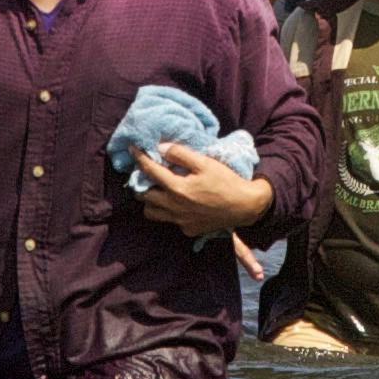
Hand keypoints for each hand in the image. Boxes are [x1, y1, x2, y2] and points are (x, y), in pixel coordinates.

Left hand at [133, 143, 270, 237]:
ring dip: (151, 201)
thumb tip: (161, 148)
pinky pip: (170, 221)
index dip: (139, 158)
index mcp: (177, 188)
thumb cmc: (226, 182)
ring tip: (158, 191)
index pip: (150, 171)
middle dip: (140, 184)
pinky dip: (169, 212)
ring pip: (152, 213)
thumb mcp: (205, 163)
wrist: (246, 207)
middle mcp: (174, 207)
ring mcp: (180, 221)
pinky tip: (179, 204)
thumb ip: (181, 155)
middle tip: (145, 175)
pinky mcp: (189, 230)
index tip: (132, 149)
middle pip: (144, 197)